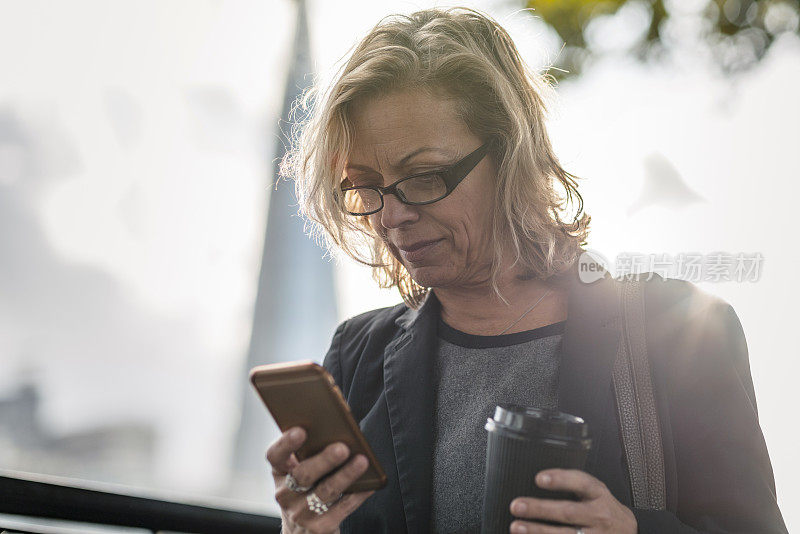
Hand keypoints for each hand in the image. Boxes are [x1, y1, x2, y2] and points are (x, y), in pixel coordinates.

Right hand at [266, 426, 374, 533]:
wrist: (301, 532)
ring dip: (345, 475)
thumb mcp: (300, 471)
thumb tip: (339, 425)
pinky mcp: (320, 528)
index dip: (286, 443)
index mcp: (280, 472)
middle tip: (342, 448)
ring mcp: (301, 513)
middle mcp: (286, 493)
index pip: (275, 455)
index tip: (301, 430)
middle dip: (324, 460)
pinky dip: (357, 495)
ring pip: (325, 491)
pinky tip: (370, 483)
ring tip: (362, 461)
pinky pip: (342, 508)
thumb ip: (310, 450)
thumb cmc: (307, 489)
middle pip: (303, 475)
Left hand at [508, 469, 636, 533]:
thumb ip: (573, 484)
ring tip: (516, 527)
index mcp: (598, 494)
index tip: (539, 479)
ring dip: (538, 531)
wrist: (628, 532)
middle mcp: (598, 516)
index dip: (560, 480)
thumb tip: (539, 479)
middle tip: (516, 506)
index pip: (581, 483)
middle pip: (568, 512)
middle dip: (540, 509)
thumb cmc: (603, 507)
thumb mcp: (595, 491)